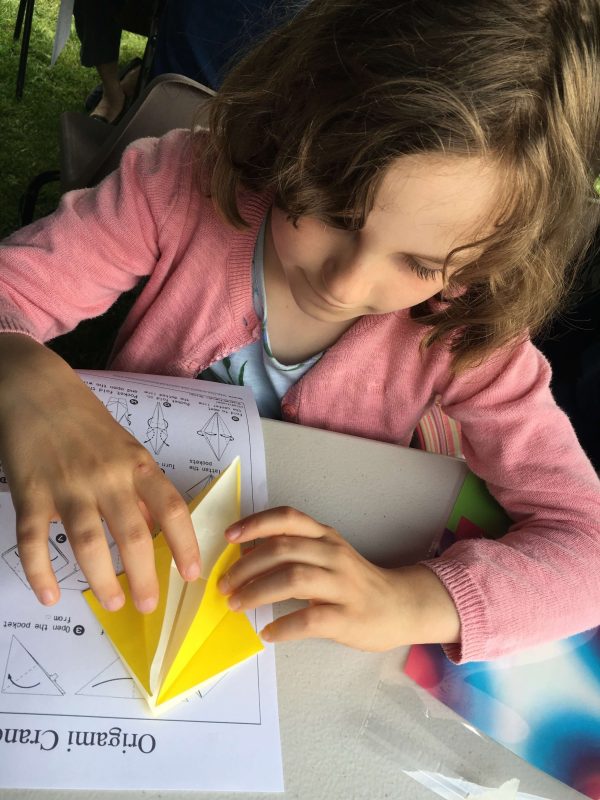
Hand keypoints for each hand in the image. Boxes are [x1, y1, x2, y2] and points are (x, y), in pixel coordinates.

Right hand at [0, 334, 200, 612]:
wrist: (36, 389)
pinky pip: (34, 540)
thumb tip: (158, 528)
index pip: (170, 508)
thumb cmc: (86, 419)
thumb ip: (140, 487)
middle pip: (132, 533)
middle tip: (149, 605)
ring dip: (101, 579)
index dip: (185, 544)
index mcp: (136, 464)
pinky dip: (40, 572)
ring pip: (87, 543)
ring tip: (113, 602)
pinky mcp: (31, 493)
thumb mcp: (125, 447)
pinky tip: (50, 596)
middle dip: (144, 575)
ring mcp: (67, 486)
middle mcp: (107, 477)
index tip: (192, 574)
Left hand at [218, 506, 460, 650]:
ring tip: (236, 604)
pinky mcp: (347, 617)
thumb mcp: (328, 554)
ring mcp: (342, 585)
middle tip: (224, 584)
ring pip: (292, 579)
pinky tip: (267, 633)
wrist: (401, 606)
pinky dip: (283, 626)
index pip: (287, 518)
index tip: (228, 536)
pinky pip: (309, 619)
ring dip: (257, 592)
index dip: (255, 524)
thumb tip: (246, 551)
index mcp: (325, 536)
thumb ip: (295, 549)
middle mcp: (333, 554)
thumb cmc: (356, 582)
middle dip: (246, 566)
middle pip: (282, 550)